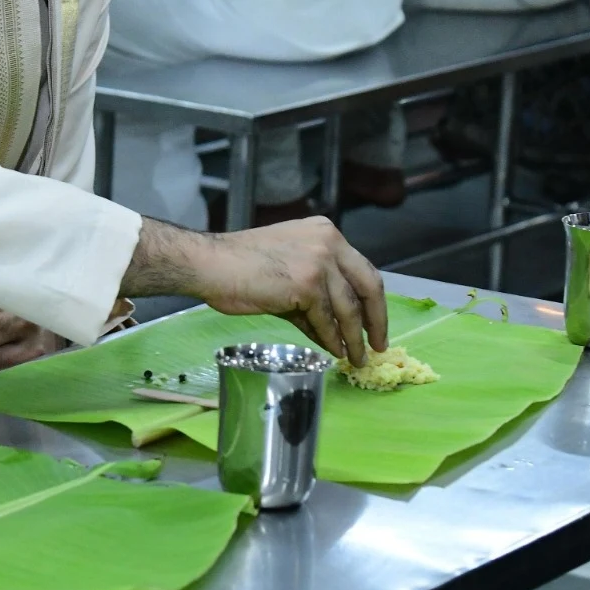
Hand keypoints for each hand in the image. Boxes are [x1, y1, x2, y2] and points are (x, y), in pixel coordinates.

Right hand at [200, 218, 387, 363]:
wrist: (210, 264)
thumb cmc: (238, 265)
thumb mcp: (287, 268)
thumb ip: (315, 290)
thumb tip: (336, 326)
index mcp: (325, 231)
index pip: (362, 269)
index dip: (372, 301)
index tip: (375, 323)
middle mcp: (328, 242)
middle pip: (368, 286)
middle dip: (376, 320)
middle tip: (379, 344)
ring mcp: (320, 262)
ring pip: (349, 309)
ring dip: (353, 338)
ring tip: (355, 357)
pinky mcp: (309, 285)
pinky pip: (327, 321)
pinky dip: (332, 340)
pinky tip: (333, 351)